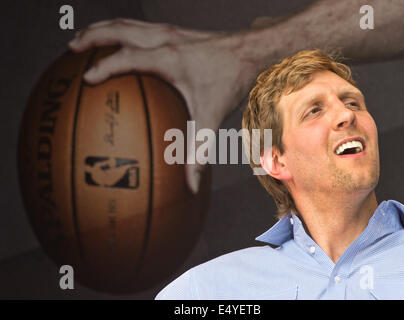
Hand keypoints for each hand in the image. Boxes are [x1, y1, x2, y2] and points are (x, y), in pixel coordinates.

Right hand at [69, 18, 249, 192]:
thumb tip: (190, 184)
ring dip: (102, 28)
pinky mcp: (175, 32)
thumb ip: (198, 150)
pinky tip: (119, 41)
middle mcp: (164, 40)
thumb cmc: (230, 80)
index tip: (85, 80)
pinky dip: (121, 30)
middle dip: (92, 36)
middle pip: (118, 30)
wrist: (251, 51)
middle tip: (71, 48)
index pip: (125, 58)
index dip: (103, 68)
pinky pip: (140, 26)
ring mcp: (169, 32)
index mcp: (168, 58)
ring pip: (127, 23)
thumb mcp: (211, 116)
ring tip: (84, 38)